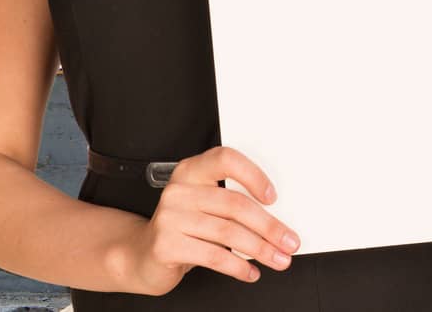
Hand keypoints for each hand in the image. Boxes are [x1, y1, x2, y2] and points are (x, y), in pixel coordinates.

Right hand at [119, 146, 298, 294]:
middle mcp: (179, 190)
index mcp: (192, 171)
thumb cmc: (183, 228)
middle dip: (269, 227)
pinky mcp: (166, 245)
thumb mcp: (205, 206)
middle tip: (289, 241)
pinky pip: (213, 256)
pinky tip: (250, 271)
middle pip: (235, 205)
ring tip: (277, 259)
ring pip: (228, 233)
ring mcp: (170, 217)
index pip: (226, 160)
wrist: (142, 255)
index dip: (253, 176)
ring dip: (260, 249)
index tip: (274, 198)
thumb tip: (277, 221)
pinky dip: (238, 266)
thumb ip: (232, 203)